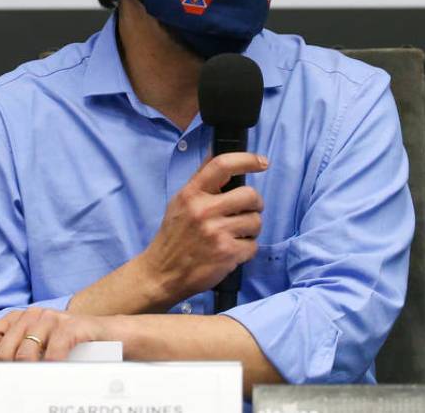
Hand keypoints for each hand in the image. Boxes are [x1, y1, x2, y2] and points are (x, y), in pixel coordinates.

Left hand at [0, 307, 111, 383]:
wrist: (114, 336)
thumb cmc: (75, 349)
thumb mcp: (42, 350)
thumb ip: (20, 358)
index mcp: (18, 320)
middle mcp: (31, 315)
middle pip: (2, 352)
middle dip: (8, 376)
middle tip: (18, 390)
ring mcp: (51, 318)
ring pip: (24, 354)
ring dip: (29, 377)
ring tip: (37, 387)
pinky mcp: (72, 325)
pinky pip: (53, 351)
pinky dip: (51, 368)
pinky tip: (55, 375)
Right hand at [138, 151, 267, 302]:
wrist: (162, 273)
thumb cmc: (174, 236)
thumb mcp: (180, 202)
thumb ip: (201, 179)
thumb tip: (218, 151)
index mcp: (192, 194)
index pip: (222, 165)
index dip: (247, 160)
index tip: (262, 162)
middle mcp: (204, 210)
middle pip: (250, 195)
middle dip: (254, 204)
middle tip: (246, 211)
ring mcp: (216, 233)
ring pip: (256, 221)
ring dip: (251, 229)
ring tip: (235, 234)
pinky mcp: (227, 254)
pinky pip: (253, 245)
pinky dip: (246, 249)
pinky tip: (231, 251)